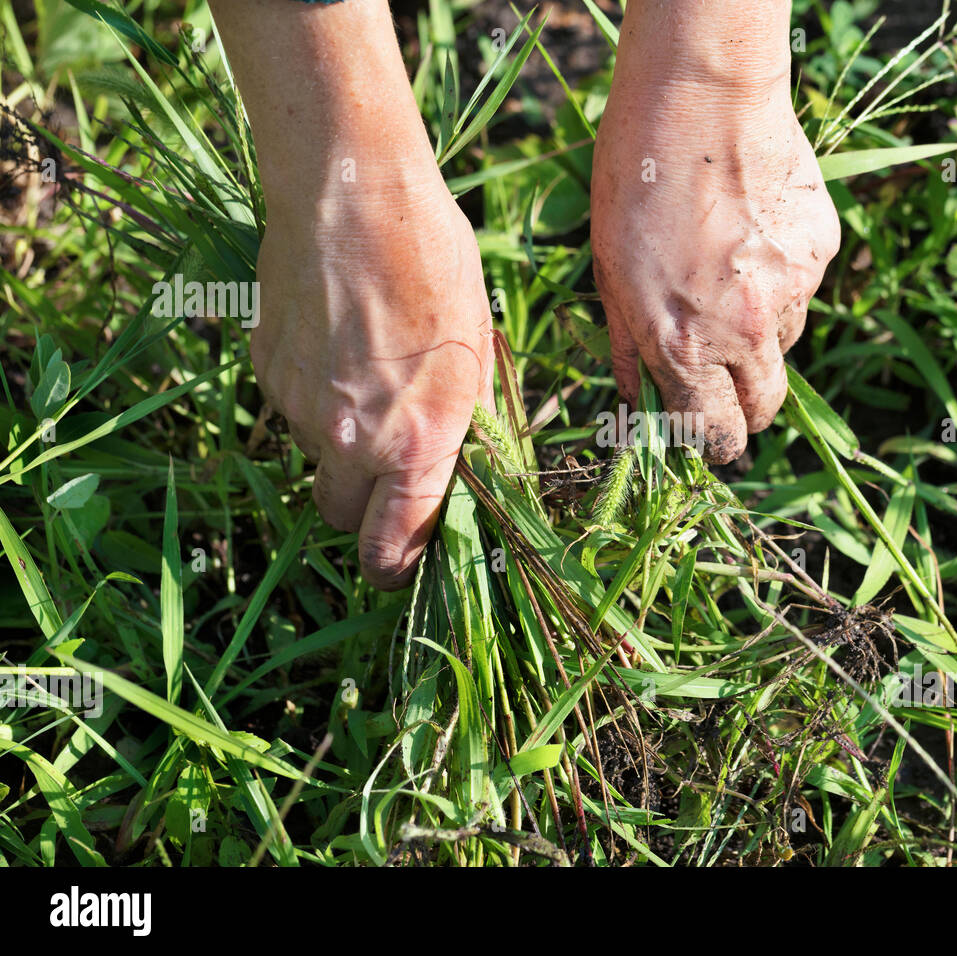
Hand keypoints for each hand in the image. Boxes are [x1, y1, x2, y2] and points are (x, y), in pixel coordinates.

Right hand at [253, 172, 492, 589]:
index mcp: (418, 442)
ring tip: (368, 377)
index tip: (403, 562)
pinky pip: (289, 411)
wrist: (351, 194)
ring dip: (339, 444)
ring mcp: (299, 408)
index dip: (398, 568)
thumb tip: (461, 471)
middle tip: (389, 467)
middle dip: (363, 508)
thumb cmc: (434, 264)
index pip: (393, 551)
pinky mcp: (266, 372)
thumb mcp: (476, 350)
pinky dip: (311, 398)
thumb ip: (464, 425)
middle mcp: (352, 440)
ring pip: (315, 459)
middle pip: (342, 518)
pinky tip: (336, 344)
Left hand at [590, 3, 839, 463]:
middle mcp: (746, 333)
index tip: (713, 441)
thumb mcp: (608, 272)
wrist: (701, 99)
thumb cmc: (634, 181)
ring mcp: (791, 292)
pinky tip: (752, 234)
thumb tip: (635, 399)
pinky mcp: (820, 253)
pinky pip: (803, 288)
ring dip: (762, 335)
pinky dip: (782, 278)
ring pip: (785, 344)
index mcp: (685, 347)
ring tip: (728, 276)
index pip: (716, 434)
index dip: (715, 446)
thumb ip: (628, 346)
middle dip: (747, 409)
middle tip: (728, 383)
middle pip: (766, 408)